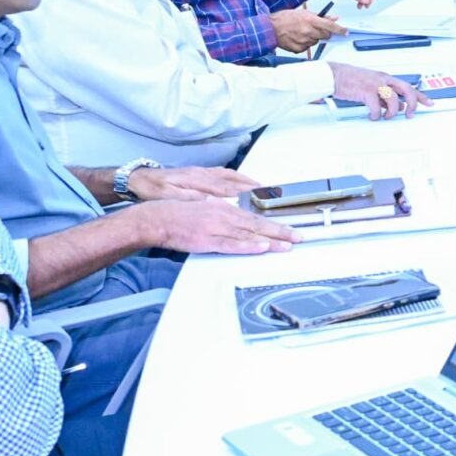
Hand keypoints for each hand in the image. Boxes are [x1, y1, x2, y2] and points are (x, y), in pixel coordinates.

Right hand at [127, 197, 299, 255]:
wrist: (156, 218)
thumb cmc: (179, 214)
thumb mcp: (207, 208)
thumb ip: (225, 215)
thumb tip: (242, 222)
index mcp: (225, 208)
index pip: (255, 216)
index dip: (275, 223)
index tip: (290, 228)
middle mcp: (224, 215)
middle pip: (258, 224)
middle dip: (280, 231)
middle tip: (298, 236)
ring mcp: (216, 228)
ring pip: (249, 234)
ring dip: (270, 240)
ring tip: (287, 245)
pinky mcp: (207, 240)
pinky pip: (231, 245)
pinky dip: (247, 246)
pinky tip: (260, 247)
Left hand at [130, 165, 259, 200]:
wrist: (140, 179)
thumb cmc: (154, 190)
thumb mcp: (170, 196)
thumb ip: (192, 198)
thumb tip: (211, 200)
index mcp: (198, 181)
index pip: (227, 189)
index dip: (245, 195)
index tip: (259, 201)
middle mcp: (204, 175)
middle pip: (234, 182)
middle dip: (254, 190)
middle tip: (270, 196)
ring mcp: (204, 172)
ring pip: (231, 177)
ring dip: (248, 183)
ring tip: (263, 190)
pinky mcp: (201, 172)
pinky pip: (224, 174)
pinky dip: (238, 178)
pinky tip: (244, 183)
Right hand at [269, 6, 347, 52]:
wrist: (270, 28)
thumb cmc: (285, 18)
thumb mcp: (304, 13)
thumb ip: (321, 16)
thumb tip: (335, 18)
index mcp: (310, 20)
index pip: (330, 27)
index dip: (340, 30)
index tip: (346, 32)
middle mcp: (308, 31)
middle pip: (325, 36)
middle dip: (324, 33)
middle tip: (315, 29)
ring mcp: (303, 41)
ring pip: (316, 41)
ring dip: (313, 38)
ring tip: (302, 32)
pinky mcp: (299, 49)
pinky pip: (307, 48)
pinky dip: (305, 43)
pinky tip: (297, 38)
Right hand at [327, 64, 427, 118]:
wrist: (335, 75)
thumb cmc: (352, 80)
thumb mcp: (372, 86)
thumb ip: (385, 96)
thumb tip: (399, 107)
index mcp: (386, 78)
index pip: (408, 86)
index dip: (420, 96)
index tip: (429, 103)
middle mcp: (383, 80)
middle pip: (407, 90)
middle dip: (412, 104)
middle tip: (410, 114)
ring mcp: (375, 85)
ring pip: (394, 100)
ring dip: (392, 112)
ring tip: (386, 116)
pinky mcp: (366, 91)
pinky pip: (377, 107)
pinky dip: (376, 115)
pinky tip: (373, 116)